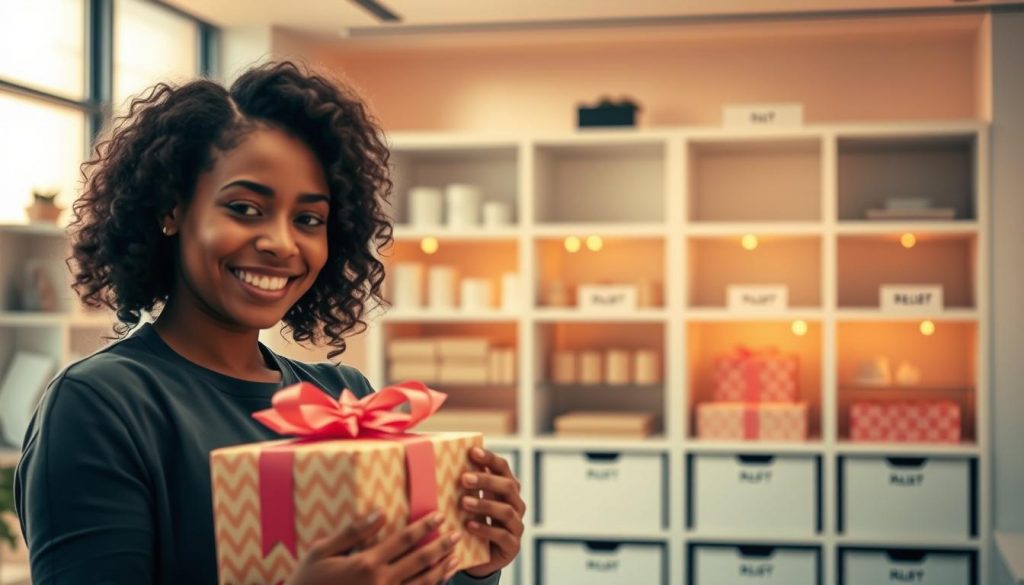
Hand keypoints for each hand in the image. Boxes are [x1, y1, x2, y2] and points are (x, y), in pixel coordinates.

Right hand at [287, 509, 461, 584]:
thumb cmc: (307, 581)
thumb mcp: (321, 551)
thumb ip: (353, 532)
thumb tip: (379, 513)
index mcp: (366, 563)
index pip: (404, 540)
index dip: (424, 527)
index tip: (440, 516)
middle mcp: (380, 583)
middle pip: (420, 562)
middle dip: (441, 547)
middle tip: (457, 534)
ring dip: (442, 570)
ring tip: (456, 558)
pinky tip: (440, 581)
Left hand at [460, 447, 525, 578]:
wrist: (479, 559)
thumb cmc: (471, 523)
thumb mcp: (468, 504)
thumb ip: (465, 487)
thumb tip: (443, 462)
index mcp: (506, 489)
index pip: (503, 468)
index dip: (489, 458)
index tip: (472, 452)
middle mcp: (516, 505)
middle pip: (508, 486)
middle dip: (486, 480)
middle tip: (464, 478)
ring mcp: (516, 526)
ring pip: (507, 510)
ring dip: (485, 504)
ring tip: (464, 502)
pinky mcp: (513, 546)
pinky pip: (503, 535)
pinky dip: (486, 529)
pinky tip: (469, 525)